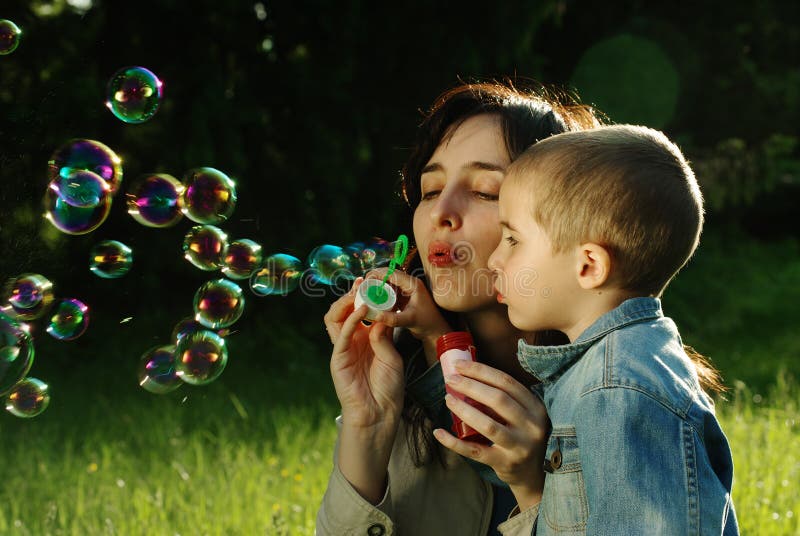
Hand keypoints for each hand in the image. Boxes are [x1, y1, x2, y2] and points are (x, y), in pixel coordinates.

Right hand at [325, 278, 405, 430]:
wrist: (380, 413)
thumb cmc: (388, 387)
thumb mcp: (391, 356)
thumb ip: (384, 335)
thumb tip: (380, 313)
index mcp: (365, 339)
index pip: (362, 312)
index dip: (366, 297)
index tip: (376, 283)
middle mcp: (352, 341)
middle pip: (345, 311)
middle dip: (352, 295)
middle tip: (363, 282)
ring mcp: (343, 349)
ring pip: (335, 319)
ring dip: (345, 303)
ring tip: (358, 292)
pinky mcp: (338, 358)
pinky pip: (340, 335)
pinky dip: (350, 320)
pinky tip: (361, 310)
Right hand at [365, 268, 451, 364]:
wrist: (435, 331)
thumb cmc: (427, 324)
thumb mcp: (408, 321)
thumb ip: (392, 318)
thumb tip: (374, 315)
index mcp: (413, 284)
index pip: (392, 273)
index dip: (377, 274)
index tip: (365, 281)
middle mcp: (409, 284)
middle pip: (388, 275)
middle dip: (374, 279)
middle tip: (362, 287)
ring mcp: (406, 289)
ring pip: (388, 282)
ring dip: (377, 286)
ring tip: (365, 292)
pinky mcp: (403, 296)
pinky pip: (389, 291)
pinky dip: (381, 293)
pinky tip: (373, 300)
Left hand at [432, 360, 548, 511]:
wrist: (532, 474)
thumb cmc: (520, 435)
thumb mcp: (523, 414)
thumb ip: (505, 398)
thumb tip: (468, 374)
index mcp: (536, 407)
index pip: (507, 382)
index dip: (481, 371)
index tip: (460, 365)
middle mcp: (531, 426)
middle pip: (497, 399)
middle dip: (470, 386)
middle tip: (450, 379)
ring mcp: (520, 446)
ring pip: (487, 425)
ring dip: (464, 410)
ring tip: (448, 400)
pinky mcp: (505, 463)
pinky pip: (475, 451)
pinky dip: (454, 442)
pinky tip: (439, 432)